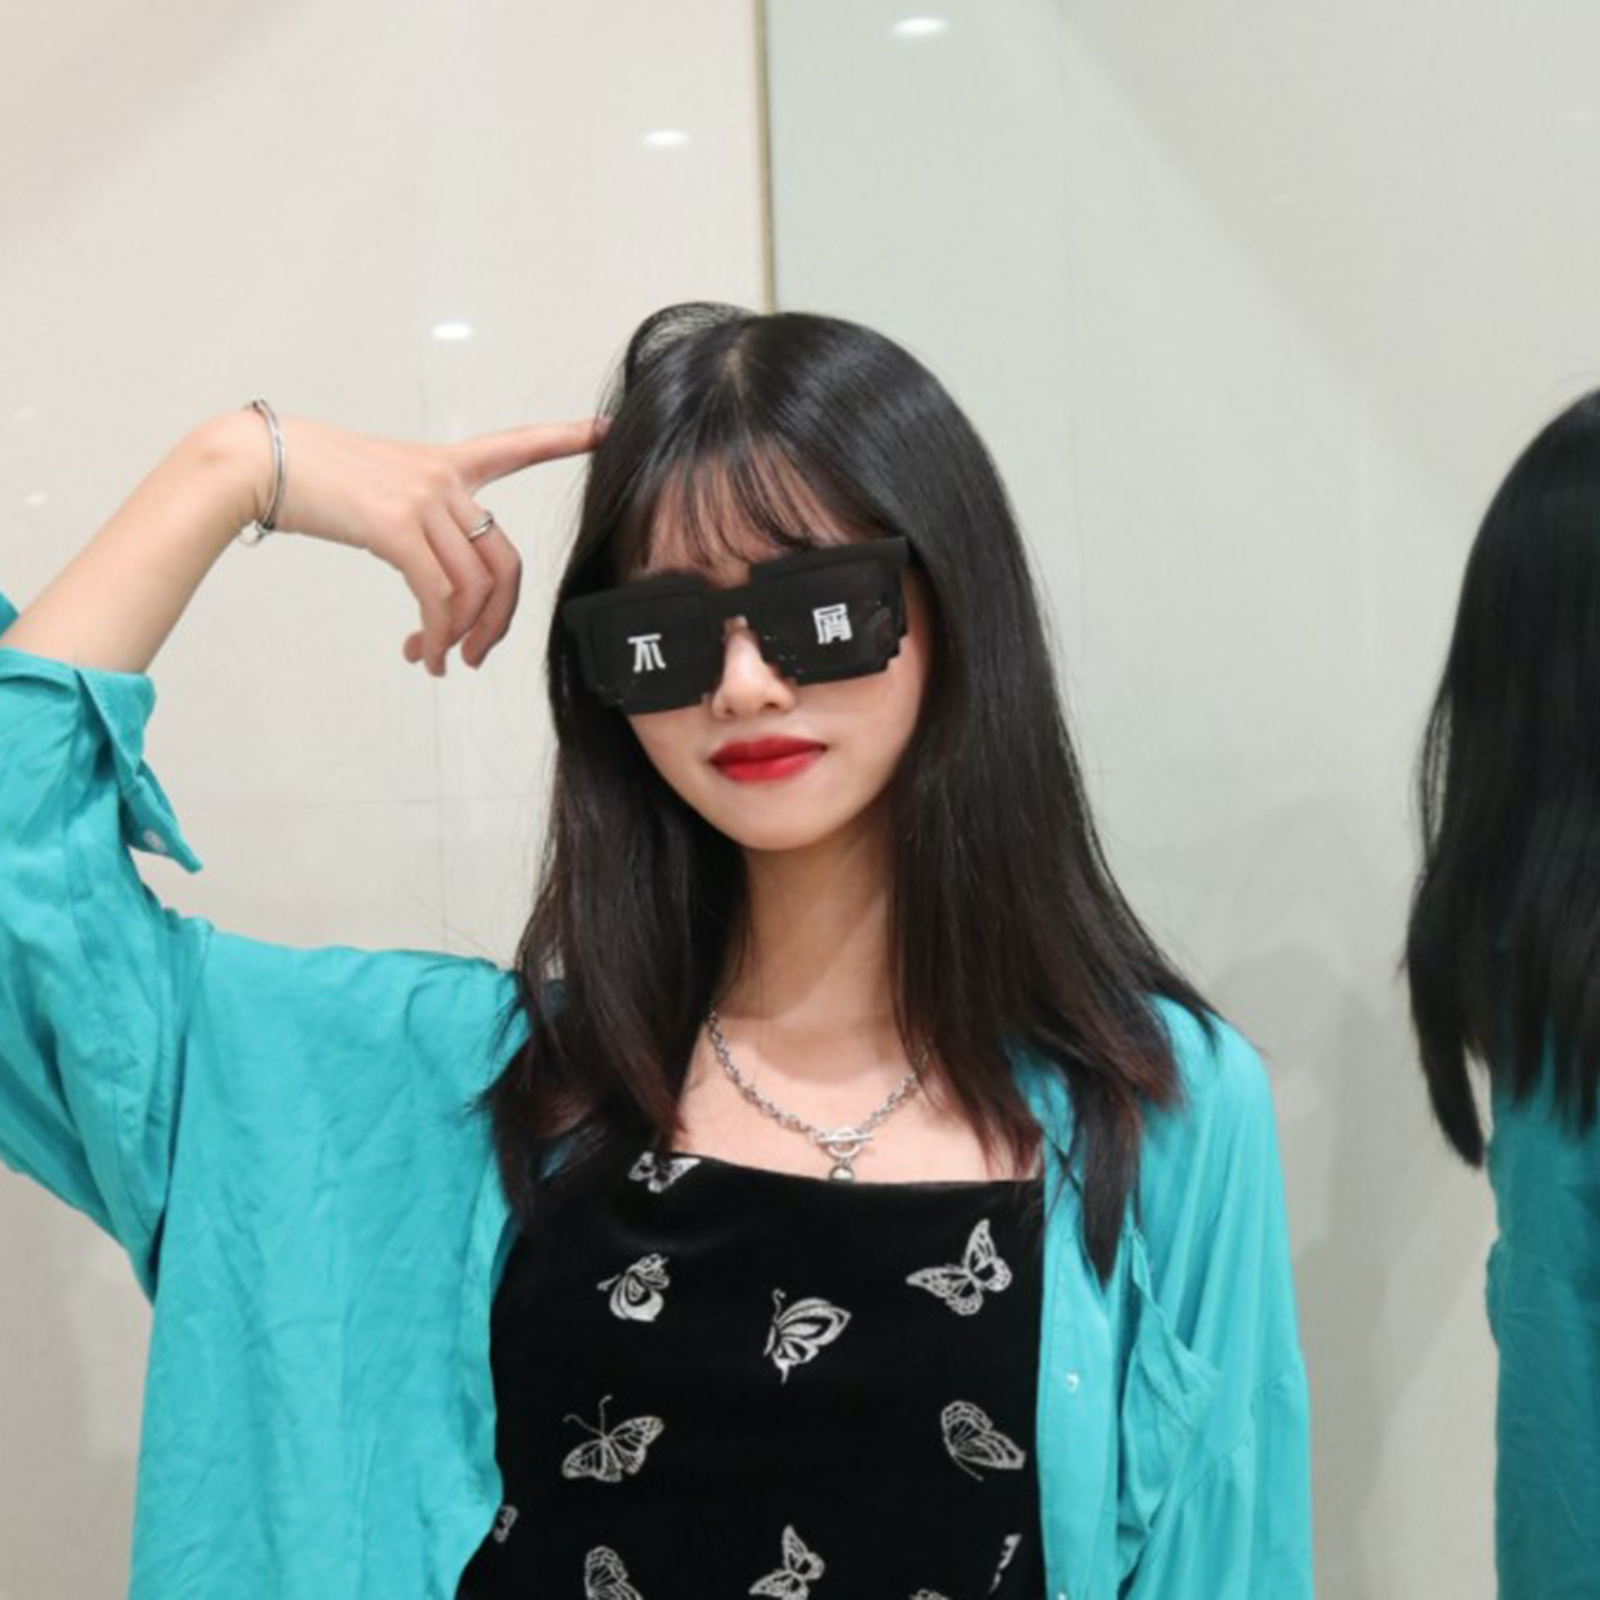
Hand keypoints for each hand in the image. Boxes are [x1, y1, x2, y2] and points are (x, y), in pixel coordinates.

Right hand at [236, 410, 609, 675]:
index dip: (565, 439)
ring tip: (440, 661)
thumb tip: (431, 584)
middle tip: (479, 655)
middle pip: (505, 561)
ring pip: (473, 588)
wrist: (255, 461)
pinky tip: (427, 655)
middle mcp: (443, 479)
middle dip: (500, 619)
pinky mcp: (397, 527)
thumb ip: (415, 521)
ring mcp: (423, 500)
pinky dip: (439, 636)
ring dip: (460, 637)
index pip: (517, 446)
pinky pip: (439, 596)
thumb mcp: (376, 488)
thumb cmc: (307, 477)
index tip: (608, 431)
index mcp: (443, 464)